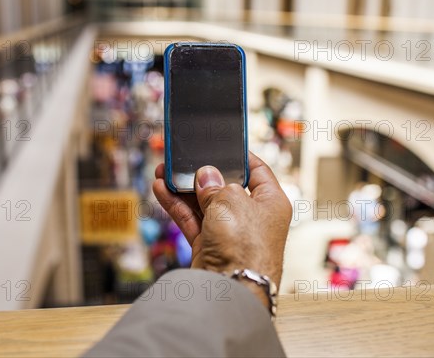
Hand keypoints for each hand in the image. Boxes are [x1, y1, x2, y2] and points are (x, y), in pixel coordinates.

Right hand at [153, 152, 291, 307]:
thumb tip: (206, 175)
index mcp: (271, 202)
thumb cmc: (245, 246)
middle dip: (202, 173)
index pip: (257, 170)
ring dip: (184, 188)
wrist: (231, 289)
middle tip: (183, 160)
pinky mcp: (211, 246)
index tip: (221, 145)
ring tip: (164, 172)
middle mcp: (252, 217)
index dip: (238, 156)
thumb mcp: (230, 201)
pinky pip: (192, 219)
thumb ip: (215, 184)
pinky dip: (177, 205)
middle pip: (225, 186)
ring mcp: (230, 233)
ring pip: (204, 203)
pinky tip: (162, 190)